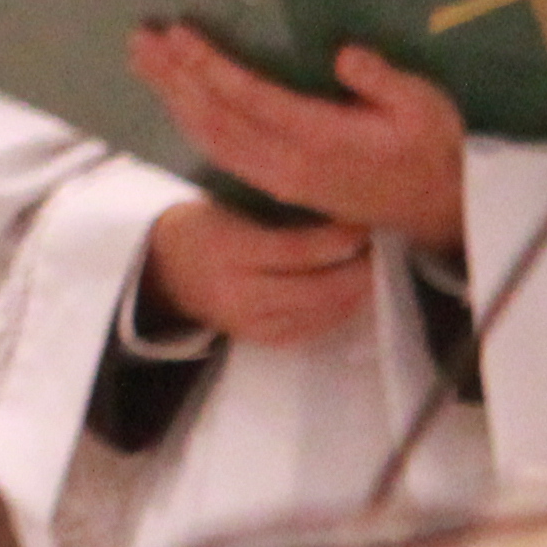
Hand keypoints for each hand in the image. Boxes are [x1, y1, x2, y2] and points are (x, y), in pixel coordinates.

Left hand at [127, 25, 466, 254]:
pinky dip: (190, 123)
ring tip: (143, 60)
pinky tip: (173, 98)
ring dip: (173, 97)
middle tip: (139, 38)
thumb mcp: (425, 106)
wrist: (435, 208)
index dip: (209, 66)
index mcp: (322, 137)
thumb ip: (383, 81)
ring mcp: (278, 177)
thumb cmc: (430, 146)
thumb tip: (344, 55)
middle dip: (173, 76)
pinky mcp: (275, 184)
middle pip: (216, 117)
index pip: (250, 98)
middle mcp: (289, 161)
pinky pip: (221, 153)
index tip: (178, 33)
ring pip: (211, 137)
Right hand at [138, 198, 379, 350]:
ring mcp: (249, 322)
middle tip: (383, 250)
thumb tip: (341, 208)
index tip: (367, 224)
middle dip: (359, 272)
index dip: (340, 240)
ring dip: (355, 294)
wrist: (162, 271)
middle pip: (316, 290)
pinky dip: (338, 313)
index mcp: (229, 249)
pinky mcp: (259, 339)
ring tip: (375, 270)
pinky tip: (351, 294)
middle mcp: (239, 292)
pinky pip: (310, 330)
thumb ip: (279, 213)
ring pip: (319, 314)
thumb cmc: (203, 227)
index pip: (297, 250)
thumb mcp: (228, 207)